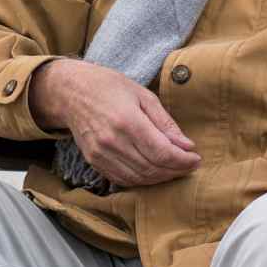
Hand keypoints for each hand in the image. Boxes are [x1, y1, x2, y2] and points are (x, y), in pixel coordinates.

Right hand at [28, 59, 199, 186]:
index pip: (162, 152)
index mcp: (127, 121)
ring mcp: (101, 154)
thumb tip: (187, 145)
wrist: (70, 91)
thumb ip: (165, 123)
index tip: (196, 158)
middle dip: (176, 170)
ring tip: (174, 168)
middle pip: (152, 169)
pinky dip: (142, 180)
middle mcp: (112, 141)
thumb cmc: (108, 86)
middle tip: (188, 164)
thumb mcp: (142, 95)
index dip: (183, 161)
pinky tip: (153, 171)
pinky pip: (123, 179)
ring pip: (139, 178)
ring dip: (161, 178)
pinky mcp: (94, 161)